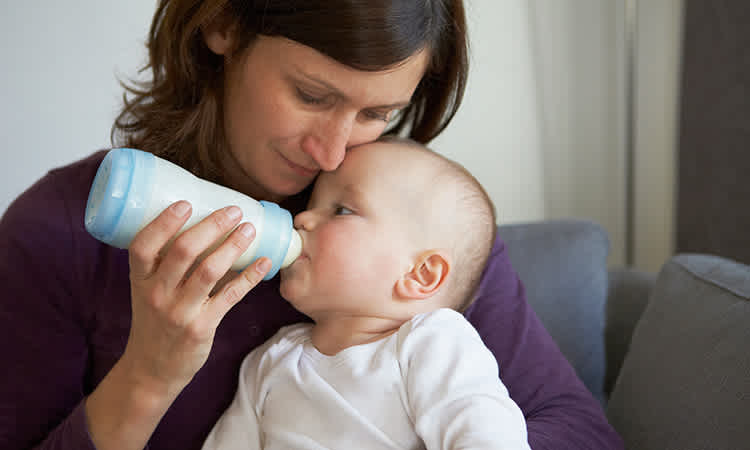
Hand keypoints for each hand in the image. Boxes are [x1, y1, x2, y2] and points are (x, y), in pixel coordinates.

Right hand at [123, 200, 269, 396]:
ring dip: (233, 246)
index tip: (186, 203)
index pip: (143, 246)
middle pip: (183, 252)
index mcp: (140, 280)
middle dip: (212, 226)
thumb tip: (207, 225)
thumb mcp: (147, 290)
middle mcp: (156, 294)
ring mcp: (179, 312)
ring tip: (250, 229)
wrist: (152, 369)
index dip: (163, 222)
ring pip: (210, 271)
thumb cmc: (154, 320)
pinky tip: (264, 262)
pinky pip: (230, 296)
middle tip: (234, 210)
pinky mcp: (201, 327)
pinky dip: (250, 277)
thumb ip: (166, 264)